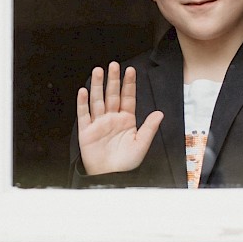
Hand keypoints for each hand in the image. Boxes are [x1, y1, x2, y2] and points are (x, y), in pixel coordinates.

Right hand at [76, 61, 163, 175]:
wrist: (111, 176)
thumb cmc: (126, 163)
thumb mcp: (141, 144)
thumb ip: (149, 128)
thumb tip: (160, 113)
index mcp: (126, 120)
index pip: (127, 98)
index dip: (129, 84)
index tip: (130, 70)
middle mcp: (112, 119)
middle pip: (112, 95)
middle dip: (113, 80)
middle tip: (113, 65)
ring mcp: (99, 123)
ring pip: (97, 100)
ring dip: (97, 86)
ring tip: (98, 72)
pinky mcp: (87, 131)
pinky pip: (84, 114)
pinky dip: (83, 103)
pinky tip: (84, 92)